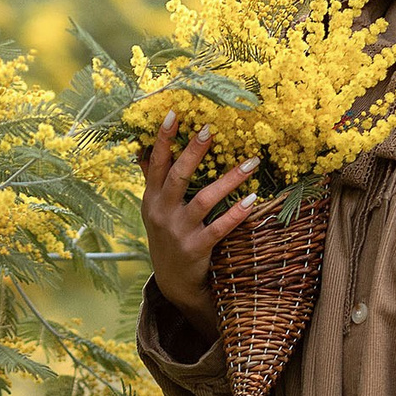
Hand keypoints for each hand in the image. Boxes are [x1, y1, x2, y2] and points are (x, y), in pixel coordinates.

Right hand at [140, 109, 259, 334]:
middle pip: (177, 176)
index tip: (172, 113)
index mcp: (151, 198)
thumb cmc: (167, 236)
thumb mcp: (154, 209)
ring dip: (229, 180)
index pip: (155, 163)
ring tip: (251, 162)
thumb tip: (142, 148)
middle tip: (210, 129)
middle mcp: (162, 212)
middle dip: (193, 151)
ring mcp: (179, 231)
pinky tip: (253, 199)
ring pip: (204, 200)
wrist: (172, 281)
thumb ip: (152, 179)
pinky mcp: (196, 248)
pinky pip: (220, 228)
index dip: (162, 139)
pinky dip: (237, 213)